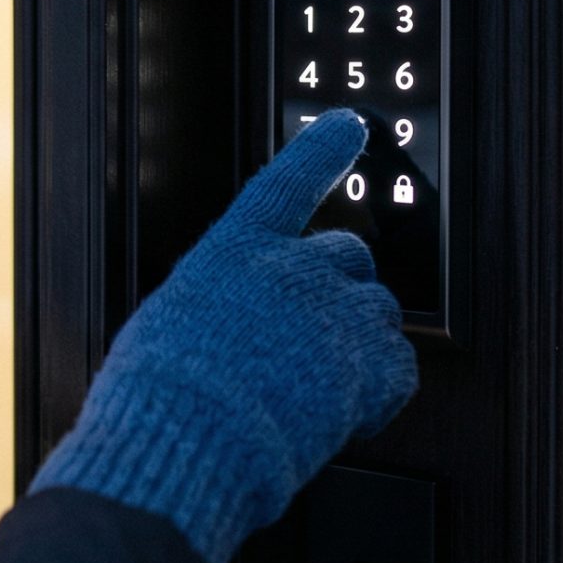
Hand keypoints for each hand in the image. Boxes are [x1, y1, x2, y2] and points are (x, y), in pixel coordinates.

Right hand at [29, 110, 419, 562]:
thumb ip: (218, 308)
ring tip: (319, 387)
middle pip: (349, 256)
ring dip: (360, 343)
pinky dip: (380, 392)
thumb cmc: (164, 391)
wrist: (192, 435)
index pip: (288, 184)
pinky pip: (399, 368)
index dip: (321, 153)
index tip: (351, 126)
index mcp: (237, 252)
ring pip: (378, 312)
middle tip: (315, 336)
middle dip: (340, 289)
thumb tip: (234, 327)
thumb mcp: (172, 324)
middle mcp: (295, 268)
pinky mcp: (374, 363)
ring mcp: (340, 311)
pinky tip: (343, 413)